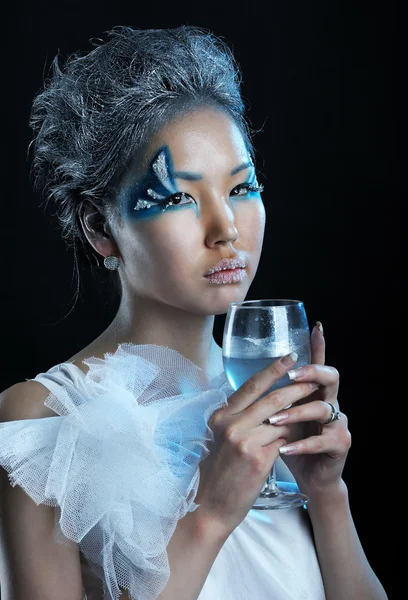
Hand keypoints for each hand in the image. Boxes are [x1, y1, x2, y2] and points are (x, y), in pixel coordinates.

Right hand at [195, 352, 318, 533]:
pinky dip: (295, 436)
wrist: (211, 505)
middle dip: (296, 386)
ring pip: (281, 419)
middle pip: (271, 398)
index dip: (273, 369)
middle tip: (313, 378)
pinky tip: (305, 435)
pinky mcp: (257, 458)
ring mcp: (243, 440)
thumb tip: (268, 400)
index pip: (251, 385)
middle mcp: (230, 424)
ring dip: (300, 413)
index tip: (291, 357)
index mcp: (220, 415)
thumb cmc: (220, 470)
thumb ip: (240, 417)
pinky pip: (284, 440)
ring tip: (315, 405)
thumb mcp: (222, 437)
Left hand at [272, 323, 351, 499]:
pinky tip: (284, 449)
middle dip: (311, 373)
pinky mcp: (340, 444)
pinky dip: (301, 445)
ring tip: (274, 421)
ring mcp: (338, 422)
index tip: (316, 327)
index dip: (319, 345)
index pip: (318, 363)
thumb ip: (272, 400)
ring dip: (296, 413)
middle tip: (290, 376)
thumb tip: (245, 382)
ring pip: (322, 409)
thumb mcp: (280, 418)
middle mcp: (331, 402)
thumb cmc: (292, 443)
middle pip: (330, 377)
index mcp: (315, 392)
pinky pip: (322, 440)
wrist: (311, 477)